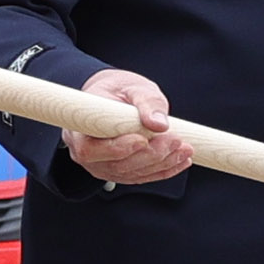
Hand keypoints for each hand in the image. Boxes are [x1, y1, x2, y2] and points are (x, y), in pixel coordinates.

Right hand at [66, 70, 191, 186]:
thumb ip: (146, 102)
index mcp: (79, 131)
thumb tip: (159, 124)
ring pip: (133, 173)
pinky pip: (142, 176)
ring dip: (162, 163)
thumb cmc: (119, 91)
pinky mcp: (121, 172)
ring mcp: (104, 166)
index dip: (117, 149)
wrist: (115, 98)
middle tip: (175, 140)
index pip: (91, 149)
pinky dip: (165, 170)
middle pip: (117, 165)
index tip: (142, 140)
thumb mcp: (133, 87)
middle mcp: (87, 154)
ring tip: (184, 149)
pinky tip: (182, 160)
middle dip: (150, 155)